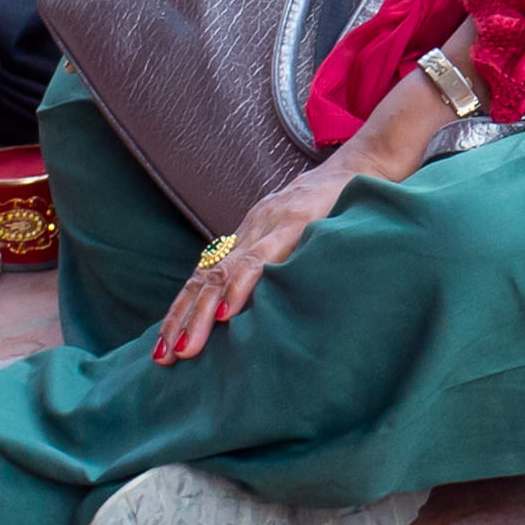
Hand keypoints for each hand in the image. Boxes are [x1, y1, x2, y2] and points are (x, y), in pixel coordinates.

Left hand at [153, 155, 366, 362]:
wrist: (361, 166)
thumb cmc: (334, 206)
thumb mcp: (299, 234)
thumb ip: (278, 260)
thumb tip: (259, 306)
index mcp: (250, 237)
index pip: (205, 275)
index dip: (182, 310)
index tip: (164, 346)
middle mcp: (251, 231)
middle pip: (205, 279)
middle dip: (181, 319)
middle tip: (163, 358)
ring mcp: (269, 227)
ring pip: (223, 273)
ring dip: (200, 315)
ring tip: (184, 348)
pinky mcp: (293, 225)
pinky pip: (260, 259)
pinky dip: (239, 287)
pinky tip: (226, 314)